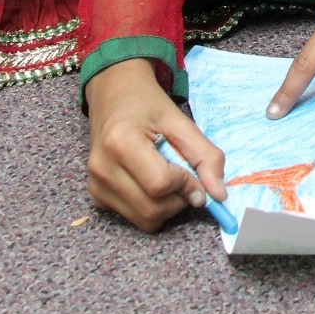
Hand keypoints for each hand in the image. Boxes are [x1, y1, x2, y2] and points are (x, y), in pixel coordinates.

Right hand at [86, 57, 226, 233]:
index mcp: (121, 142)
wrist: (114, 94)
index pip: (161, 184)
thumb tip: (219, 195)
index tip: (194, 171)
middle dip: (179, 198)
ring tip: (166, 175)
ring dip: (167, 205)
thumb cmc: (148, 104)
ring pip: (146, 220)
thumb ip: (205, 156)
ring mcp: (95, 185)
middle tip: (182, 173)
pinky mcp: (96, 196)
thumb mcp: (181, 122)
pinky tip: (149, 181)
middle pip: (153, 209)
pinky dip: (151, 206)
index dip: (187, 183)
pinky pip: (135, 218)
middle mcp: (102, 168)